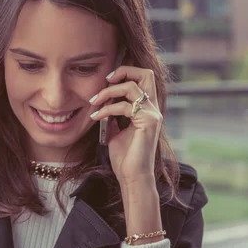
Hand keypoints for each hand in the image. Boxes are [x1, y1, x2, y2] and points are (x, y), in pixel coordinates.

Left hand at [89, 66, 162, 184]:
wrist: (132, 177)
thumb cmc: (125, 157)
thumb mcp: (116, 130)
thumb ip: (114, 115)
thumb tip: (103, 102)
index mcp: (147, 108)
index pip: (143, 78)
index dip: (126, 73)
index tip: (107, 81)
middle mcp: (153, 108)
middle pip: (145, 74)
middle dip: (124, 71)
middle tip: (105, 80)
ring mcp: (152, 114)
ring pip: (131, 87)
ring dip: (108, 92)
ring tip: (94, 102)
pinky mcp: (148, 122)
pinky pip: (124, 106)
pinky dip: (107, 109)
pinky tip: (97, 117)